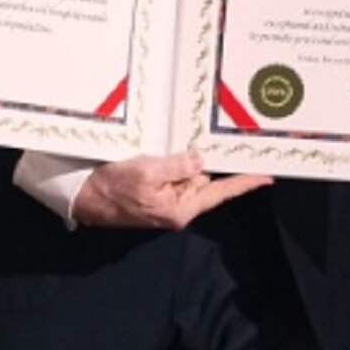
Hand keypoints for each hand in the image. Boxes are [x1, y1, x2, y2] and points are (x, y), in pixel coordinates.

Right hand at [71, 151, 272, 229]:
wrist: (82, 198)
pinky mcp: (152, 192)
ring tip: (155, 153)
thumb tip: (200, 160)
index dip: (243, 183)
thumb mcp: (146, 172)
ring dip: (176, 159)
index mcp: (180, 208)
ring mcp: (164, 201)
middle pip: (201, 178)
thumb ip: (177, 166)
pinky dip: (165, 162)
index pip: (219, 192)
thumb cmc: (112, 188)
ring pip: (183, 173)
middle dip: (197, 160)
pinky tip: (150, 155)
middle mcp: (177, 207)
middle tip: (194, 141)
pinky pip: (168, 173)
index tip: (267, 176)